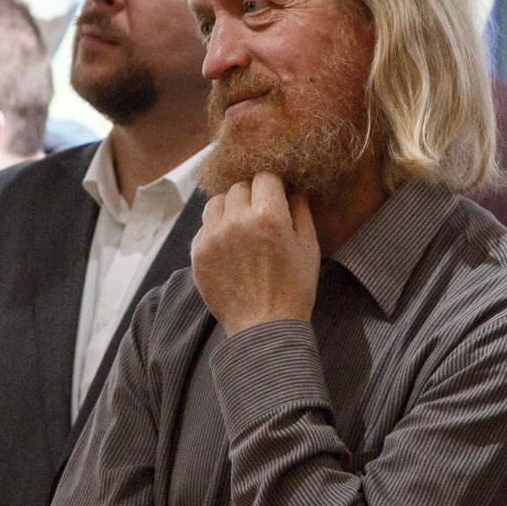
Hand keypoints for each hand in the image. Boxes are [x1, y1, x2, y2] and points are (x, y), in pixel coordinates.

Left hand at [191, 173, 319, 335]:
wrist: (264, 327)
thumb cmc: (293, 289)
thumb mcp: (308, 248)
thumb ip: (301, 212)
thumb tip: (293, 190)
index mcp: (268, 216)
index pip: (265, 177)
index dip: (273, 186)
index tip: (276, 197)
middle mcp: (236, 221)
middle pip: (239, 187)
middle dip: (251, 196)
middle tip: (260, 216)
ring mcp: (213, 237)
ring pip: (216, 203)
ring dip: (229, 209)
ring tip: (240, 228)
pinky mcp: (197, 253)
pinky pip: (204, 226)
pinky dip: (215, 230)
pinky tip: (229, 247)